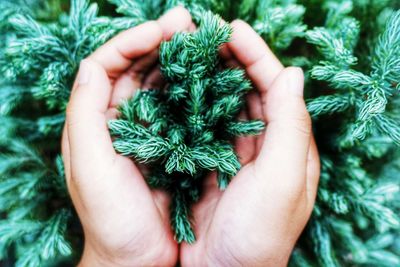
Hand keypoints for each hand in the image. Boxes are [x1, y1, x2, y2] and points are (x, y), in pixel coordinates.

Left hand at [61, 7, 192, 266]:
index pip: (107, 64)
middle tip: (188, 22)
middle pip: (135, 67)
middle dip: (159, 41)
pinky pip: (178, 108)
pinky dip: (190, 89)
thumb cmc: (112, 221)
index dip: (133, 41)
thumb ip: (85, 116)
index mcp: (93, 120)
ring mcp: (144, 130)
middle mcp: (116, 119)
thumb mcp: (91, 169)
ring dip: (176, 60)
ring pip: (158, 83)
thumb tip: (92, 65)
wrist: (136, 260)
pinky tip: (207, 78)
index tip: (164, 29)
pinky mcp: (168, 144)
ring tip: (200, 41)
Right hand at [180, 20, 319, 265]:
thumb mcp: (282, 181)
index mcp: (289, 146)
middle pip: (250, 91)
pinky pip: (205, 126)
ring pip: (226, 104)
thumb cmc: (258, 234)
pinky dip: (195, 105)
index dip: (257, 56)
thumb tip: (293, 73)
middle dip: (232, 60)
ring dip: (212, 77)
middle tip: (207, 34)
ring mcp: (236, 155)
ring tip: (192, 53)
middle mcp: (266, 146)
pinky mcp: (212, 165)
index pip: (276, 87)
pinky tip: (181, 89)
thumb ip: (291, 127)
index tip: (233, 29)